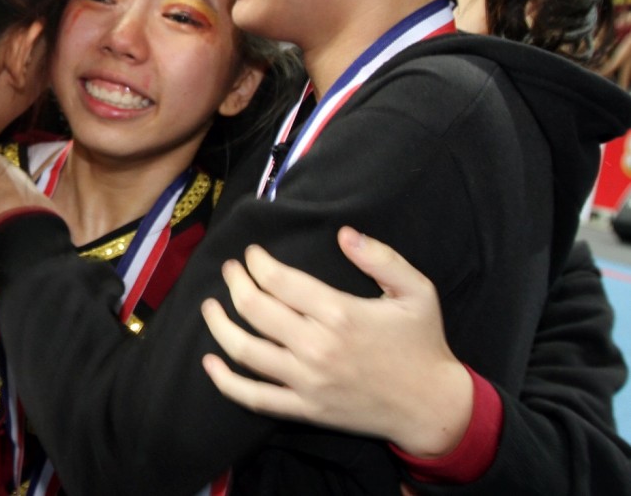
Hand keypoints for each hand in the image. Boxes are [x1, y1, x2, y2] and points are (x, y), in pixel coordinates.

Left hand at [200, 226, 472, 458]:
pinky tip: (210, 362)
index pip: (280, 281)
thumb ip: (381, 257)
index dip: (258, 262)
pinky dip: (226, 382)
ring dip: (220, 325)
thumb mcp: (416, 290)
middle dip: (235, 283)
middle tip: (229, 269)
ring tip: (210, 305)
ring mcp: (307, 381)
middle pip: (256, 309)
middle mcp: (317, 347)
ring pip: (246, 351)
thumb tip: (343, 233)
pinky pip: (255, 397)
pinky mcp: (305, 408)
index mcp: (340, 313)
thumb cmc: (421, 342)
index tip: (251, 253)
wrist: (431, 407)